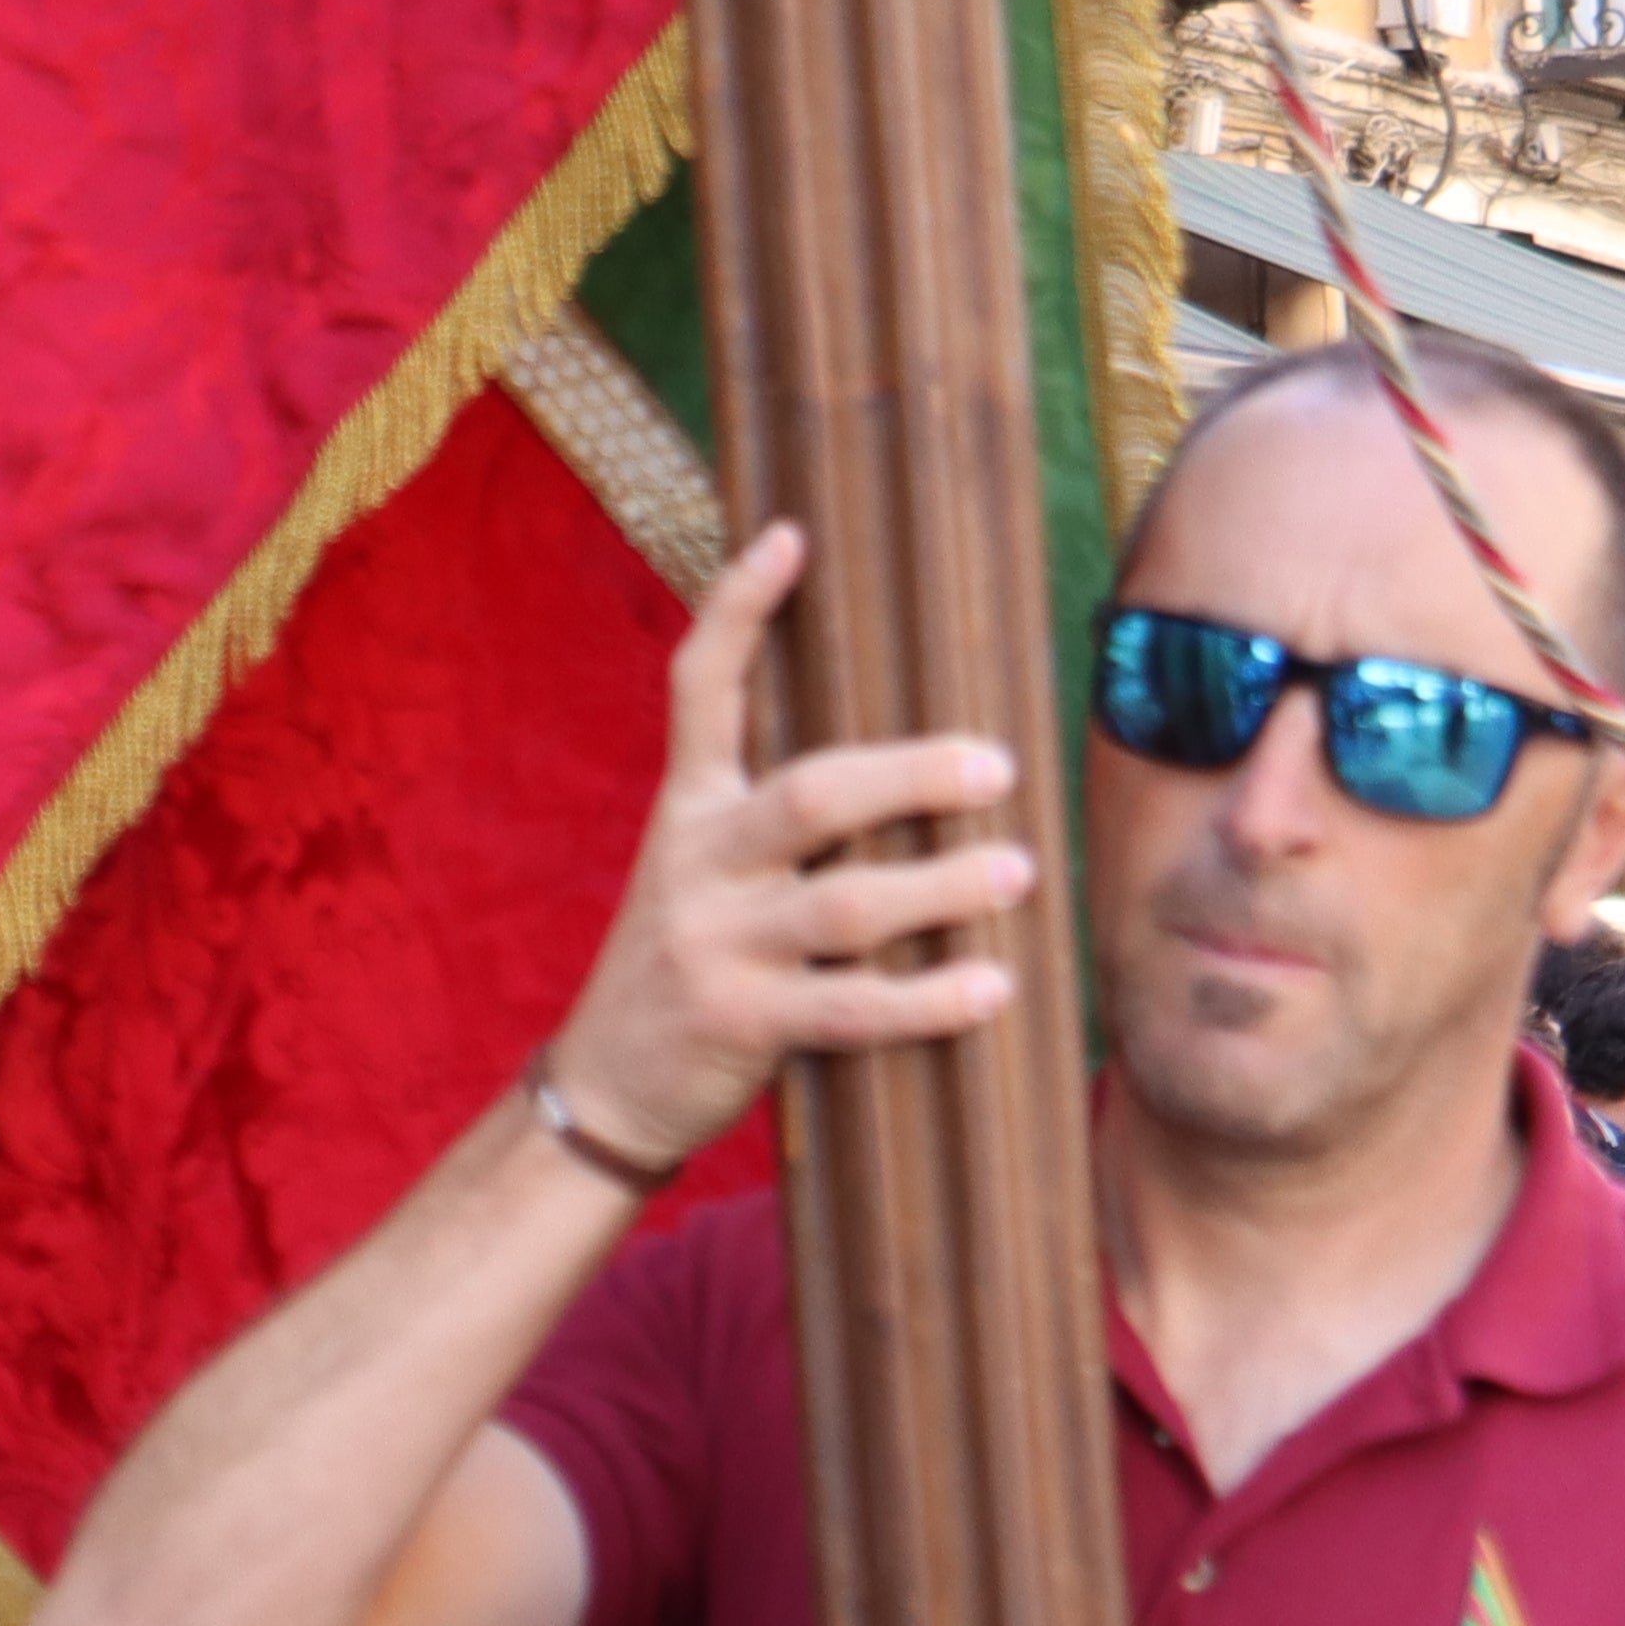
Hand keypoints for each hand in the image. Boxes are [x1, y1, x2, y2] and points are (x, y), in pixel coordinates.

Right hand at [543, 521, 1031, 1173]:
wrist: (605, 1089)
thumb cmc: (685, 967)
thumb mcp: (699, 872)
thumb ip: (770, 821)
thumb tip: (904, 766)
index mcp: (686, 810)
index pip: (700, 688)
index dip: (738, 607)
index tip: (790, 536)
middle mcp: (695, 864)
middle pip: (810, 795)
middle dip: (913, 776)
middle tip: (998, 768)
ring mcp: (714, 944)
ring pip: (843, 905)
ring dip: (942, 886)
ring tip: (1018, 872)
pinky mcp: (739, 1024)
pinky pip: (851, 1010)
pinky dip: (928, 999)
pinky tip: (991, 986)